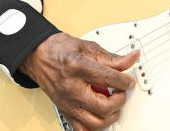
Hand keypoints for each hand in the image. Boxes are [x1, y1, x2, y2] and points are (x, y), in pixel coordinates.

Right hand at [18, 32, 139, 130]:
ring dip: (111, 116)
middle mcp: (71, 88)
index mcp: (77, 67)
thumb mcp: (87, 47)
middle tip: (121, 91)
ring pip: (95, 123)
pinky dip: (94, 127)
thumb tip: (131, 59)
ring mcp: (67, 103)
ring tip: (113, 103)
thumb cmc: (59, 50)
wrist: (38, 56)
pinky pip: (81, 130)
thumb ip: (111, 58)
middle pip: (104, 106)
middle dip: (120, 100)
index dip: (124, 81)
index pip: (108, 79)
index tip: (129, 80)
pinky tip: (100, 115)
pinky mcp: (65, 111)